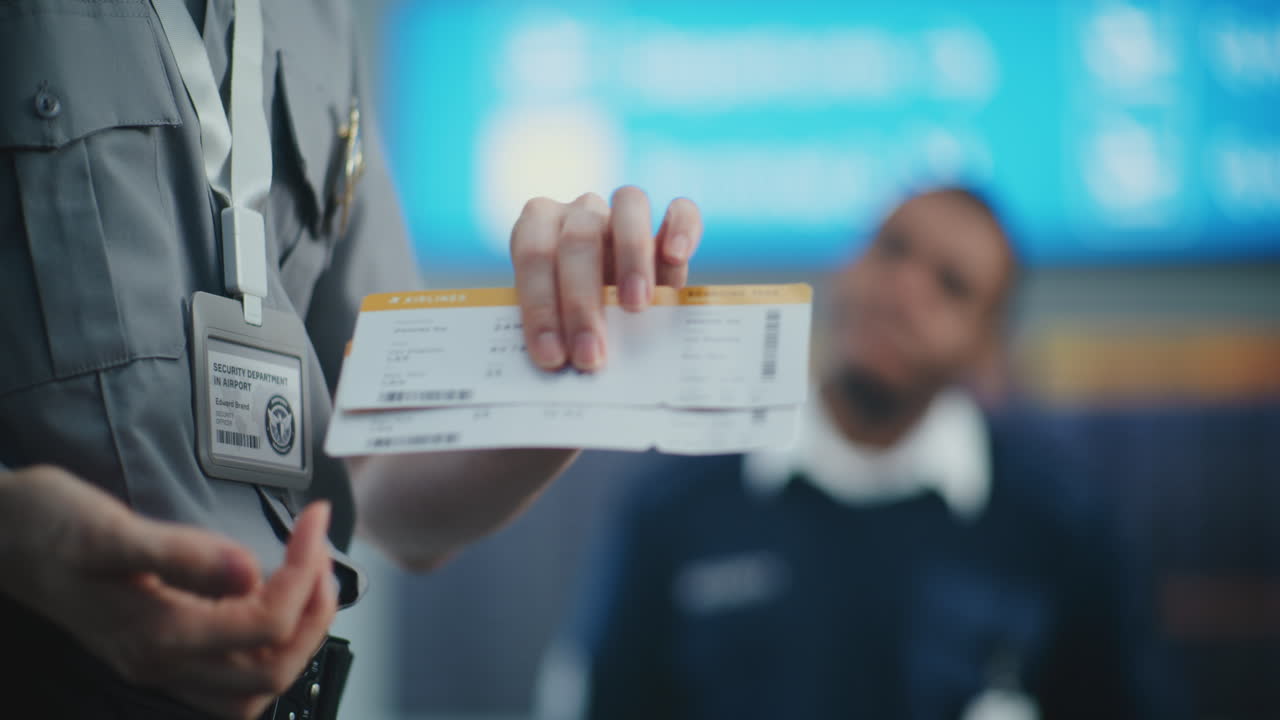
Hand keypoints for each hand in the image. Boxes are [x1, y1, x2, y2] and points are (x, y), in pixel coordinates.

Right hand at [0, 465, 337, 719]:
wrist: (5, 537)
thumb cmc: (50, 526)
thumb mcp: (109, 529)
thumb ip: (180, 553)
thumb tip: (249, 571)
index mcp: (157, 635)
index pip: (264, 624)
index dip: (303, 572)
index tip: (314, 522)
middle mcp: (162, 663)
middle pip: (272, 670)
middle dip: (314, 613)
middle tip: (323, 553)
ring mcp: (160, 665)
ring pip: (254, 686)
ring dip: (298, 637)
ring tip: (312, 580)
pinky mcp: (160, 652)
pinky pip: (231, 678)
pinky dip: (268, 648)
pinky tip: (274, 601)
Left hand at [510, 186, 702, 370]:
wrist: (609, 295)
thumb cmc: (570, 311)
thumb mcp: (555, 316)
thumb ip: (554, 328)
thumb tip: (556, 369)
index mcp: (539, 224)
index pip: (533, 253)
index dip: (540, 305)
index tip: (551, 355)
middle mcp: (581, 210)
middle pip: (578, 238)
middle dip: (581, 302)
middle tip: (590, 353)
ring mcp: (624, 211)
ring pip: (629, 206)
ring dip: (631, 256)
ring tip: (636, 307)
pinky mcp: (670, 220)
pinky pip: (681, 210)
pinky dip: (681, 229)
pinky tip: (676, 258)